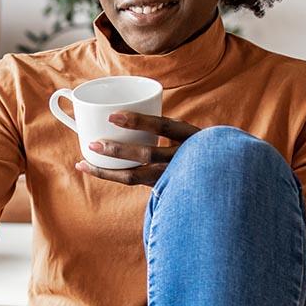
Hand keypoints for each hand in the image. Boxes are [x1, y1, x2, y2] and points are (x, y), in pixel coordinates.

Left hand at [74, 112, 200, 186]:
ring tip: (84, 163)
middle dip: (117, 150)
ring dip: (107, 171)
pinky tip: (97, 170)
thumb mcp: (187, 133)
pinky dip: (114, 176)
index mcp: (189, 136)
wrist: (222, 180)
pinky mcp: (163, 189)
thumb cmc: (198, 149)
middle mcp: (182, 159)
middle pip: (146, 155)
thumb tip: (122, 115)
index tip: (112, 115)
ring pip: (135, 177)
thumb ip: (163, 127)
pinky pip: (134, 182)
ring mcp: (173, 178)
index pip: (163, 126)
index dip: (137, 121)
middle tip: (94, 144)